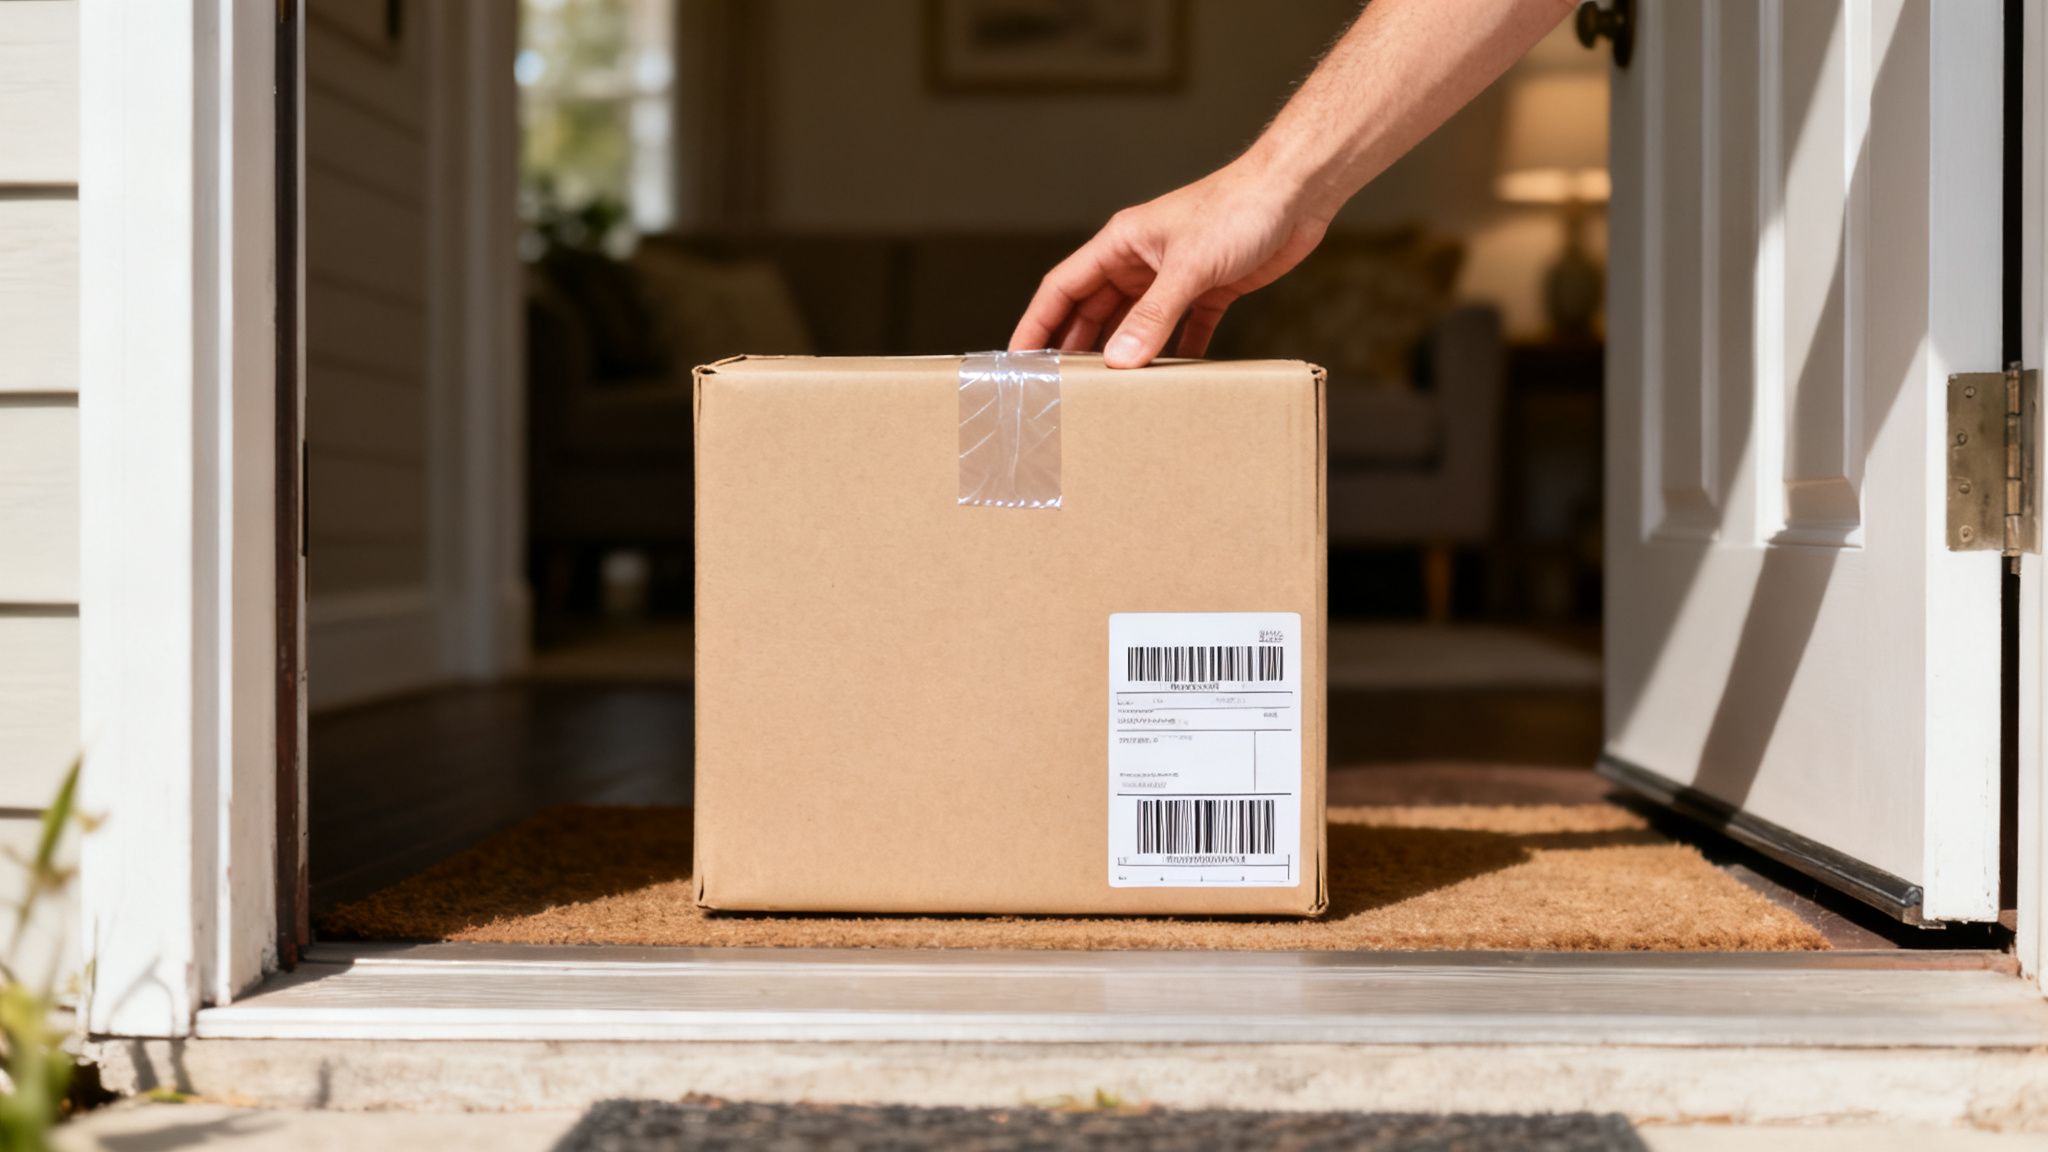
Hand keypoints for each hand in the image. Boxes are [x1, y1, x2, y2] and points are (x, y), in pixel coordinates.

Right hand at [1008, 156, 1332, 368]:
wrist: (1297, 193)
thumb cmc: (1239, 208)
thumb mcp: (1189, 265)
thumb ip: (1153, 316)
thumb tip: (1119, 360)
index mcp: (1121, 243)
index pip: (1063, 287)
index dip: (1038, 323)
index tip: (1019, 358)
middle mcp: (1141, 260)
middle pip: (1094, 311)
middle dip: (1076, 347)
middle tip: (1061, 389)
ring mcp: (1175, 277)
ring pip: (1136, 324)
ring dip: (1124, 354)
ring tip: (1108, 394)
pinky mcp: (1210, 290)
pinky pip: (1183, 330)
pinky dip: (1176, 354)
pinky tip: (1171, 382)